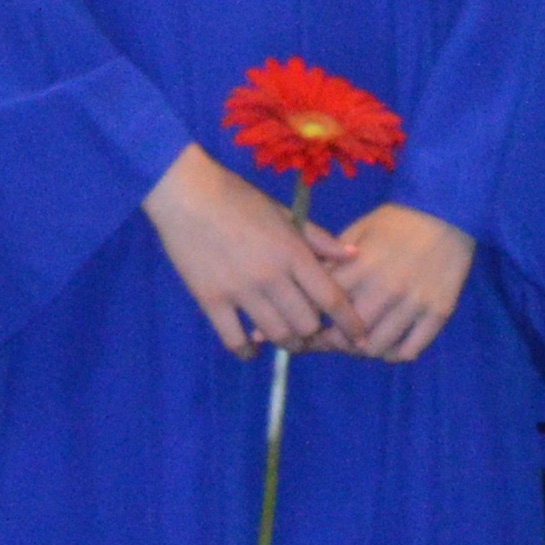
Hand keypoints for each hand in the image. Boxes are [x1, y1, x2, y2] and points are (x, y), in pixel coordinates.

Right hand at [143, 147, 333, 358]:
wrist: (184, 193)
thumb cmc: (237, 197)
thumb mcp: (283, 212)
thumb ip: (318, 238)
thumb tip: (353, 256)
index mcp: (292, 253)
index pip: (331, 298)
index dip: (350, 322)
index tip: (359, 336)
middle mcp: (271, 276)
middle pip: (306, 324)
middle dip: (315, 332)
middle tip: (311, 330)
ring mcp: (240, 291)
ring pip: (277, 335)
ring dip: (287, 343)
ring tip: (287, 339)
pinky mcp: (211, 300)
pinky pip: (235, 340)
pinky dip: (248, 351)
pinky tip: (252, 349)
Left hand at [319, 203, 478, 363]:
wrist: (444, 213)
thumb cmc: (394, 222)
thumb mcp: (357, 231)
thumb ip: (333, 261)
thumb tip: (306, 288)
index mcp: (362, 266)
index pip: (327, 307)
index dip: (314, 319)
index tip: (309, 324)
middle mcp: (387, 289)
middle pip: (350, 335)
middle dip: (334, 342)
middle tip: (330, 340)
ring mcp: (414, 304)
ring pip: (379, 348)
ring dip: (363, 351)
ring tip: (357, 344)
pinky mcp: (438, 314)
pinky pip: (410, 350)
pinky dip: (394, 354)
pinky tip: (387, 345)